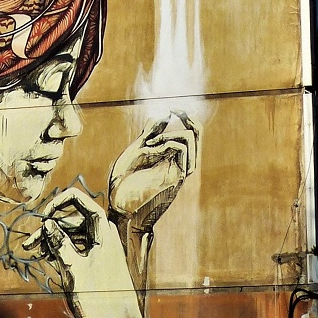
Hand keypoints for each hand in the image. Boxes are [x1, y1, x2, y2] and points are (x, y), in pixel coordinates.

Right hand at [24, 188, 149, 317]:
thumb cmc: (99, 298)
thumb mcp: (74, 269)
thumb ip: (60, 243)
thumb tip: (47, 222)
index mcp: (102, 232)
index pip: (80, 201)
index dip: (59, 202)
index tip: (43, 216)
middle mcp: (102, 237)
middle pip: (72, 220)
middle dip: (50, 228)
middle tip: (30, 244)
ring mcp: (100, 250)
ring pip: (72, 236)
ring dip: (53, 241)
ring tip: (34, 253)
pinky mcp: (96, 264)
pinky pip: (76, 249)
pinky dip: (61, 251)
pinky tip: (46, 257)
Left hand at [108, 113, 198, 235]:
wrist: (120, 210)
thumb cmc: (123, 185)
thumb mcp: (135, 151)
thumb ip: (150, 134)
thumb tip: (164, 115)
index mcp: (169, 156)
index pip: (189, 132)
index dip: (184, 116)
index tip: (172, 108)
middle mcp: (177, 163)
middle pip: (197, 135)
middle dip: (189, 118)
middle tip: (176, 109)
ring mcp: (177, 170)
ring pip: (191, 140)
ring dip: (170, 132)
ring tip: (151, 143)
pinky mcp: (174, 177)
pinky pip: (182, 150)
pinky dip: (168, 140)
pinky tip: (152, 147)